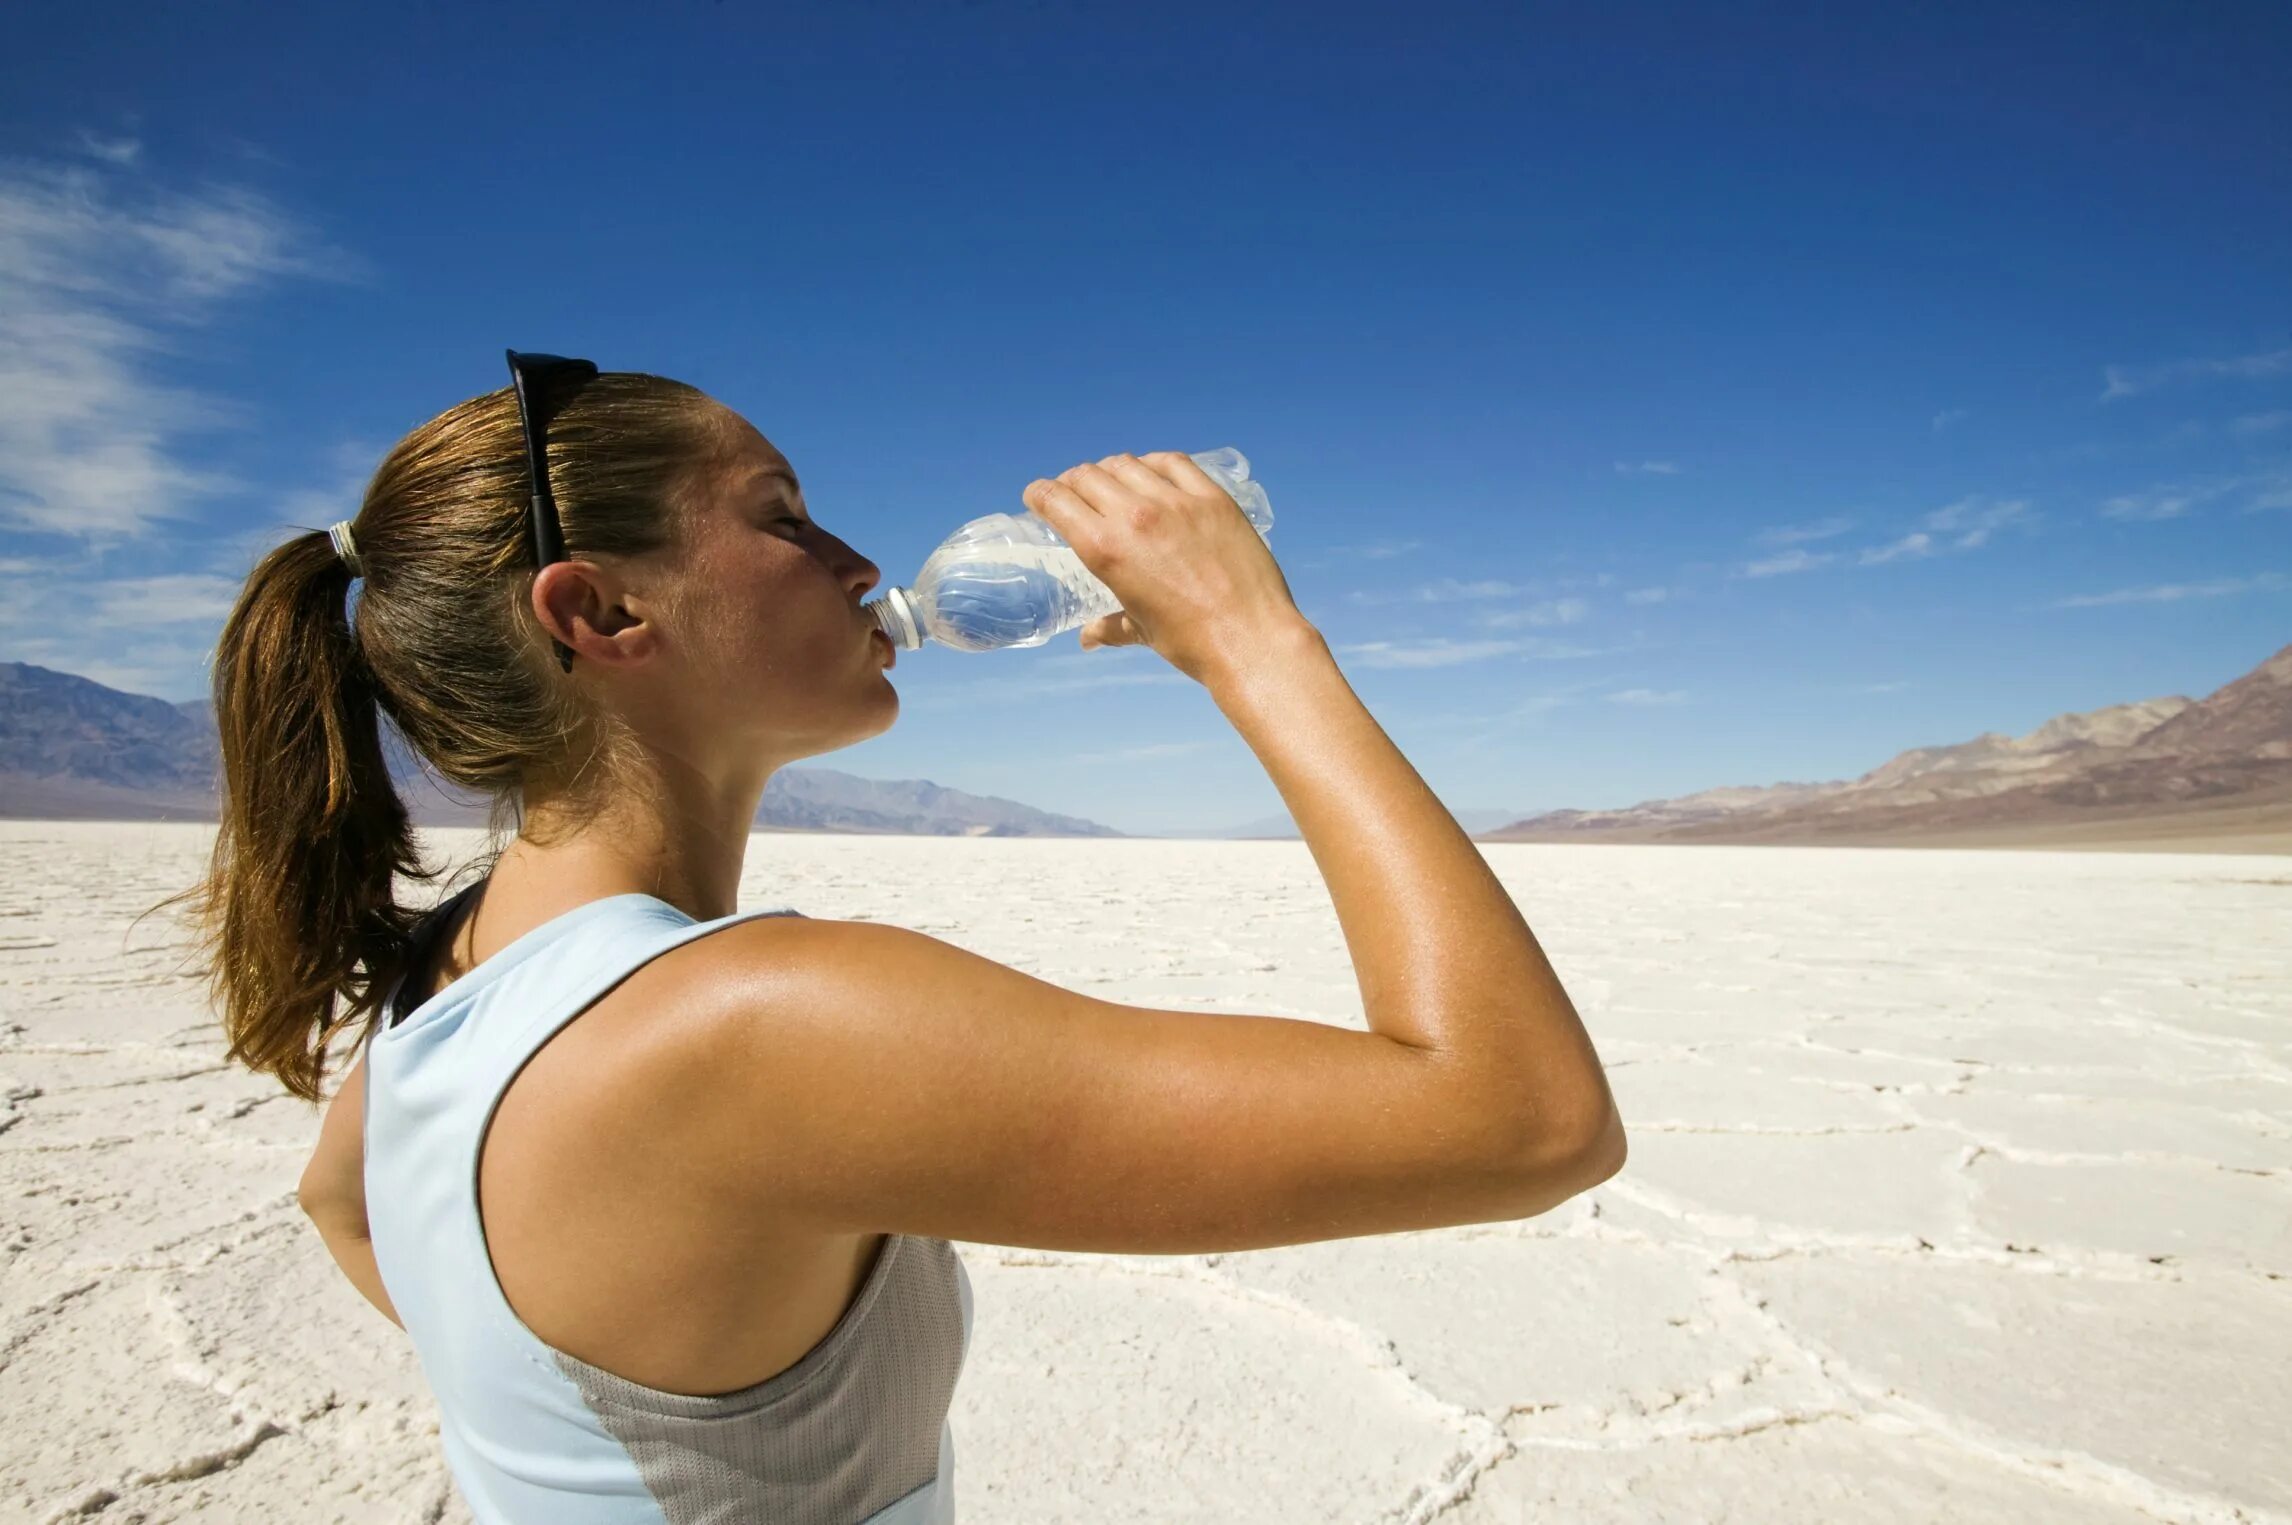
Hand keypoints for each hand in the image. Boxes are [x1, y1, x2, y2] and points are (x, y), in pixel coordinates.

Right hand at [1021, 453, 1306, 687]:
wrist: (1249, 638)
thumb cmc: (1191, 642)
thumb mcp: (1142, 632)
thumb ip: (1111, 627)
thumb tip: (1090, 637)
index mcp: (1105, 550)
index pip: (1057, 500)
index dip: (1040, 494)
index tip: (1037, 495)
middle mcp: (1134, 517)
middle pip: (1088, 476)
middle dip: (1072, 481)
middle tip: (1074, 490)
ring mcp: (1176, 502)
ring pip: (1127, 464)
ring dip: (1110, 470)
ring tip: (1111, 480)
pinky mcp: (1212, 498)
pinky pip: (1174, 463)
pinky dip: (1153, 463)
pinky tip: (1151, 470)